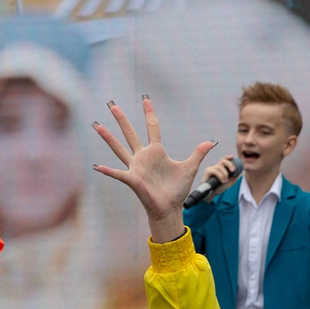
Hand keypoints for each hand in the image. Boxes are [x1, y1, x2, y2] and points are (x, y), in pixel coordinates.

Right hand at [93, 98, 214, 243]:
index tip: (145, 100)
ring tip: (98, 126)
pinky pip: (118, 174)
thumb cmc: (177, 190)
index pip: (152, 127)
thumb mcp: (190, 168)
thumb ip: (198, 153)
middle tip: (113, 105)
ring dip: (109, 138)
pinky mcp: (133, 180)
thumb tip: (211, 142)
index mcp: (156, 151)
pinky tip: (98, 166)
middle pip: (130, 134)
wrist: (170, 208)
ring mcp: (136, 167)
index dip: (149, 113)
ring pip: (120, 149)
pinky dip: (109, 171)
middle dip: (122, 120)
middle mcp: (143, 157)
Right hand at [204, 155, 240, 188]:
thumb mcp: (229, 182)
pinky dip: (220, 175)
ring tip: (225, 181)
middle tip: (233, 171)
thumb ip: (234, 177)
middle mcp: (216, 167)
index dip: (228, 157)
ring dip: (225, 174)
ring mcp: (211, 168)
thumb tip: (241, 172)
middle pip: (223, 160)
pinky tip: (222, 181)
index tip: (233, 157)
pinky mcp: (207, 171)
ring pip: (220, 167)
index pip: (224, 159)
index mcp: (221, 168)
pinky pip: (215, 171)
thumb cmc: (219, 188)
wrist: (211, 195)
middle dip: (229, 164)